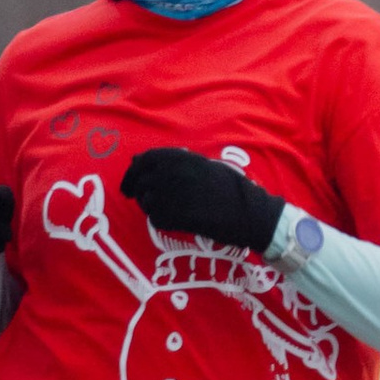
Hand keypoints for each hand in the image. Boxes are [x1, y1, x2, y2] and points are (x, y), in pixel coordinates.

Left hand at [120, 146, 286, 254]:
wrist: (250, 212)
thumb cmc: (232, 188)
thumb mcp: (205, 166)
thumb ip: (175, 162)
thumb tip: (138, 160)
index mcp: (182, 158)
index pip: (145, 159)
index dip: (133, 171)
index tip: (129, 181)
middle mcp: (173, 173)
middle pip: (140, 182)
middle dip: (136, 191)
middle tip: (136, 199)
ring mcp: (172, 194)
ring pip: (146, 202)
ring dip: (151, 207)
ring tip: (165, 210)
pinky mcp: (175, 216)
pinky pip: (155, 219)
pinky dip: (161, 221)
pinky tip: (175, 221)